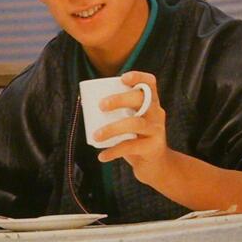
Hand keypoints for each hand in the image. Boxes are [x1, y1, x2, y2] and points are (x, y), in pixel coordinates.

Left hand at [94, 71, 175, 186]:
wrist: (155, 165)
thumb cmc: (136, 137)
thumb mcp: (129, 121)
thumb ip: (116, 112)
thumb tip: (85, 103)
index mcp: (150, 102)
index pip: (150, 83)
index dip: (138, 77)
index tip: (122, 78)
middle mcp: (157, 112)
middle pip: (141, 99)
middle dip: (119, 99)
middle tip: (100, 106)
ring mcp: (157, 130)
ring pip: (135, 123)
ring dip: (112, 129)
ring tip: (95, 136)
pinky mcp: (154, 147)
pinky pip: (132, 146)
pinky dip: (114, 151)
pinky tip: (102, 156)